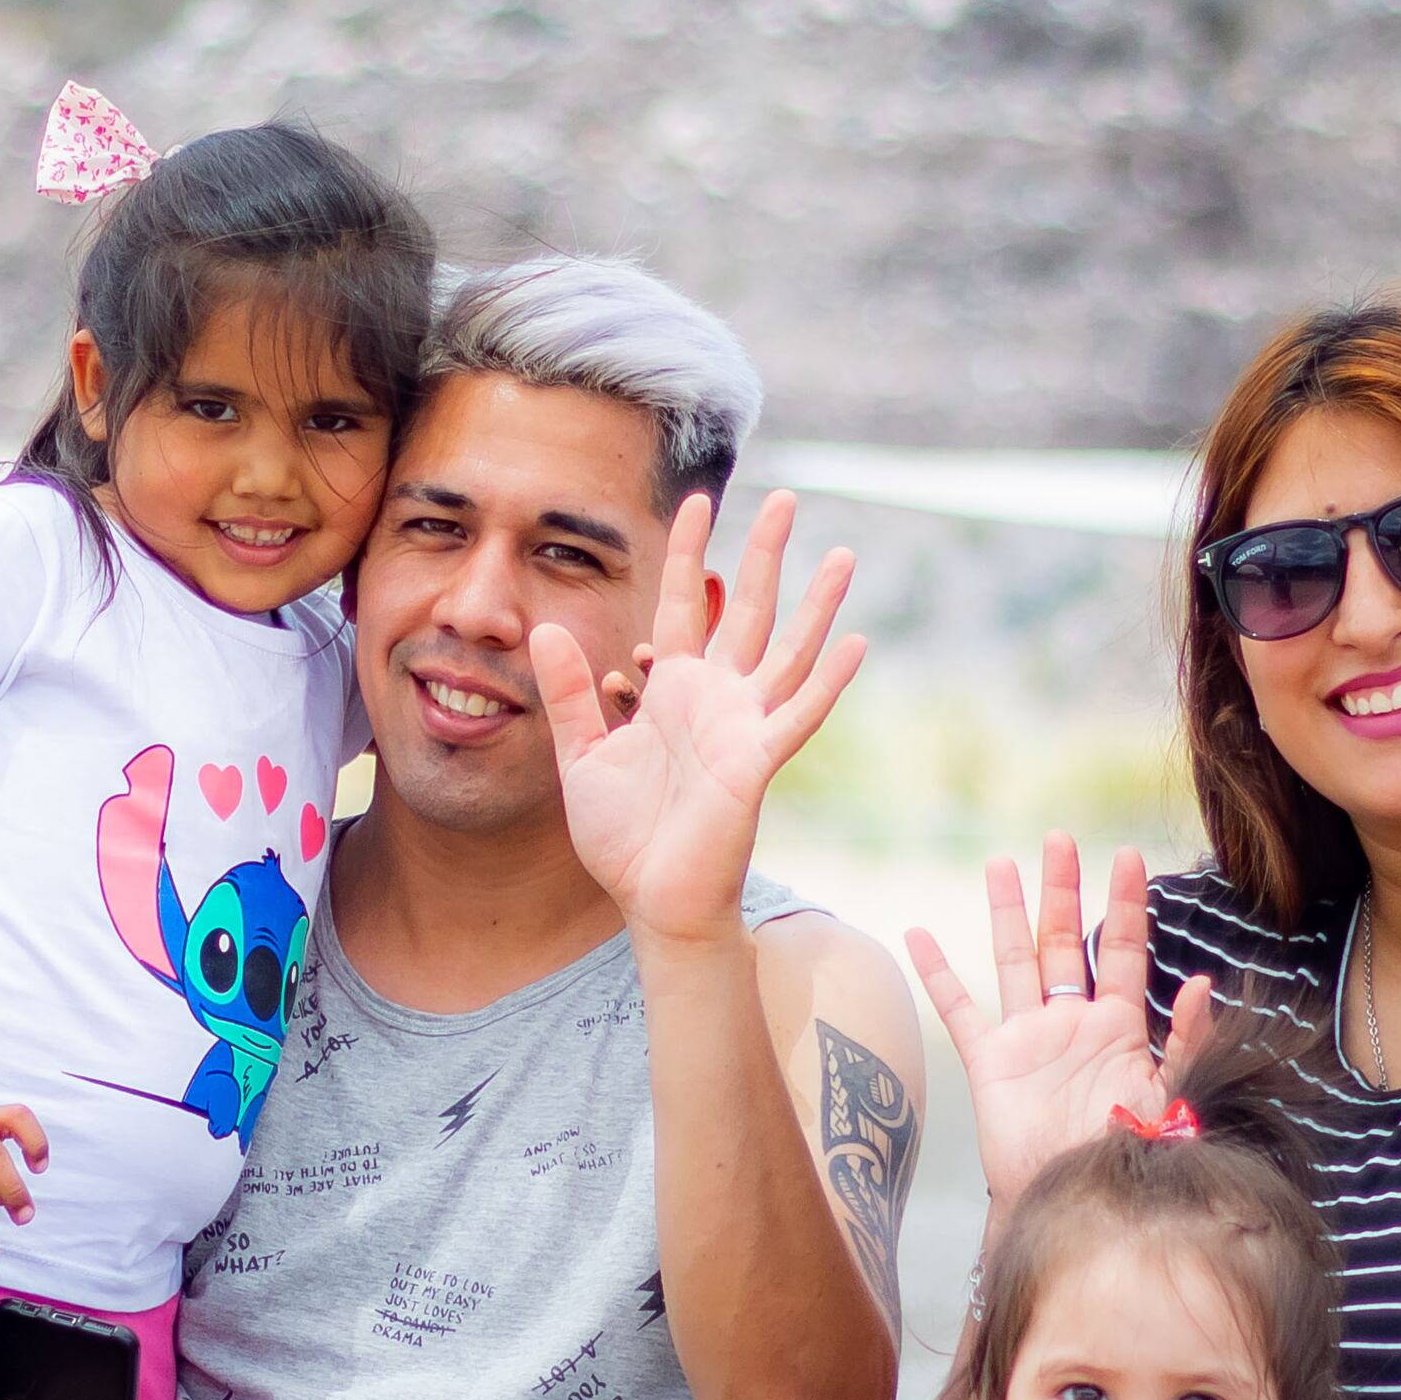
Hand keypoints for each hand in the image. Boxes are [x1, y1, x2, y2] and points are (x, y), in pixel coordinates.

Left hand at [533, 488, 863, 943]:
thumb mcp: (580, 755)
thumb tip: (545, 628)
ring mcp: (743, 728)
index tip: (697, 501)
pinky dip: (828, 681)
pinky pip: (797, 715)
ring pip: (789, 652)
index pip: (686, 603)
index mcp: (674, 689)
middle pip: (750, 610)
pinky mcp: (756, 763)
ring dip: (817, 605)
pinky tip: (855, 644)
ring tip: (842, 555)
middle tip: (788, 499)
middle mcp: (716, 698)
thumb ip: (569, 694)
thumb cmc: (623, 836)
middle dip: (767, 554)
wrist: (651, 900)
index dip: (691, 553)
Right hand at [904, 836, 1218, 1199]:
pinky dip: (936, 974)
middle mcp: (1072, 1023)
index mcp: (1118, 1027)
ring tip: (1001, 864)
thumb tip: (1200, 981)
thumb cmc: (1127, 1157)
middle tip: (1061, 839)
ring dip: (1007, 913)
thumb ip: (1186, 1040)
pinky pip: (959, 1010)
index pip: (1121, 949)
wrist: (1074, 1202)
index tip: (1129, 855)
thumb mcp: (1171, 1097)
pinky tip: (919, 936)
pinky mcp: (990, 1063)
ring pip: (1014, 960)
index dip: (1126, 904)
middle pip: (1065, 940)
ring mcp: (1028, 1038)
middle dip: (1064, 889)